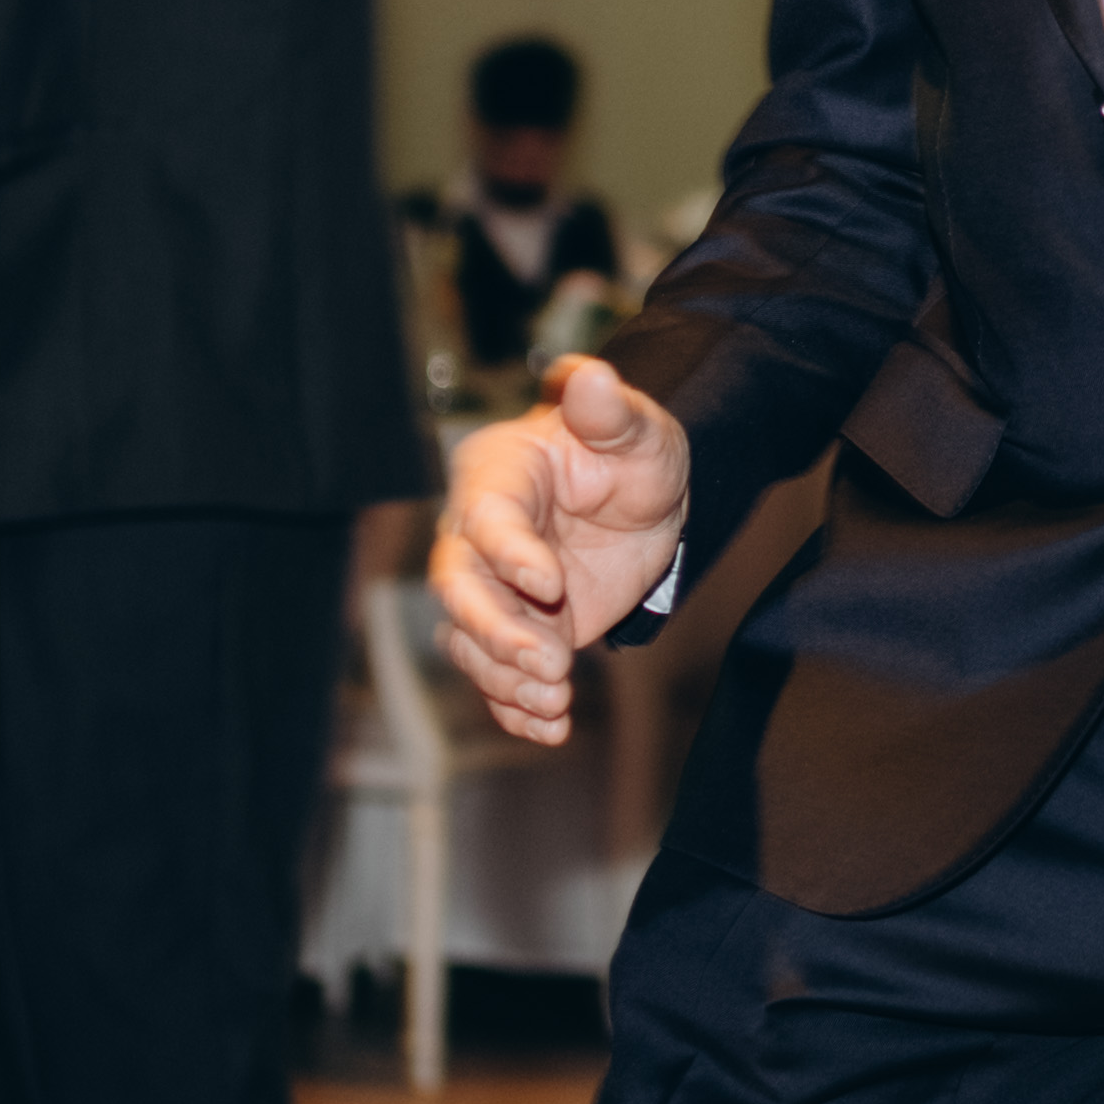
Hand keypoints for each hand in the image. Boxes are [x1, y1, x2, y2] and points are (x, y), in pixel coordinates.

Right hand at [430, 356, 693, 745]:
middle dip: (497, 633)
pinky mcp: (516, 631)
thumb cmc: (630, 452)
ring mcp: (493, 589)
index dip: (510, 554)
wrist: (644, 502)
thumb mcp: (637, 429)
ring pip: (470, 642)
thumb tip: (587, 373)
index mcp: (495, 475)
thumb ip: (609, 409)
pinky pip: (497, 676)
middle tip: (550, 666)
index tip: (552, 584)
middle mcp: (477, 535)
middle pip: (459, 590)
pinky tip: (549, 730)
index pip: (485, 519)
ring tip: (555, 706)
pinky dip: (516, 708)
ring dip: (505, 680)